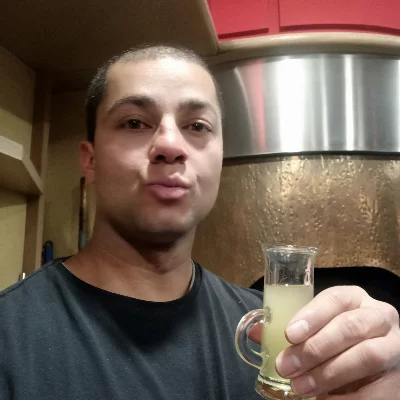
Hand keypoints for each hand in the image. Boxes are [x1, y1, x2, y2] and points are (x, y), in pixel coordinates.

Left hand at [251, 286, 399, 397]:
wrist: (376, 357)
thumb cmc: (336, 336)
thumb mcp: (316, 326)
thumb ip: (289, 328)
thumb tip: (254, 333)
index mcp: (354, 298)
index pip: (335, 298)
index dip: (312, 315)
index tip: (289, 334)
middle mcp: (379, 316)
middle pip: (350, 327)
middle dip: (314, 348)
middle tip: (286, 366)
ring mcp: (394, 345)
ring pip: (366, 356)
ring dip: (328, 373)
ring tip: (300, 387)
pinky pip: (377, 390)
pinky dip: (347, 398)